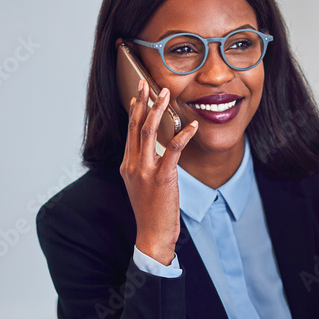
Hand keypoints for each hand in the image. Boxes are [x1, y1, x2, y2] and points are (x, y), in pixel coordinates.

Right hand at [119, 80, 197, 264]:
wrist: (152, 234)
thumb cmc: (151, 212)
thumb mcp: (140, 186)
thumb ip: (143, 167)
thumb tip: (153, 153)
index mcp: (127, 166)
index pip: (130, 132)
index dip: (134, 112)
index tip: (139, 96)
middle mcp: (133, 165)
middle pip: (136, 126)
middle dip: (142, 102)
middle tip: (147, 84)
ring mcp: (145, 171)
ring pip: (149, 132)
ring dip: (157, 110)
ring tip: (165, 95)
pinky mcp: (162, 178)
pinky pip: (172, 150)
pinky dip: (183, 136)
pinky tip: (192, 126)